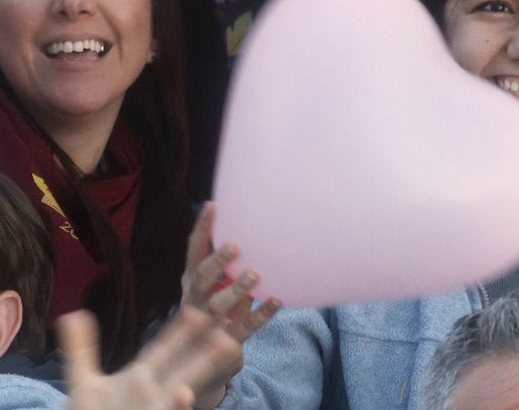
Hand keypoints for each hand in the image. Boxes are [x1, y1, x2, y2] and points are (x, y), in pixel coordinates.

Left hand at [61, 307, 239, 409]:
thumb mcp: (84, 382)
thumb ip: (81, 349)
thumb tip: (71, 314)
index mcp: (140, 375)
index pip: (163, 348)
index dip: (179, 330)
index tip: (195, 309)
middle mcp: (154, 391)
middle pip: (184, 366)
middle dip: (204, 350)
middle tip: (226, 331)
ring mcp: (156, 407)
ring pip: (183, 389)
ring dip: (200, 375)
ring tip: (223, 357)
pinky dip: (176, 404)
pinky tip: (183, 396)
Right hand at [181, 203, 281, 408]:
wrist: (202, 363)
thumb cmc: (214, 310)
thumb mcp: (212, 287)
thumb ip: (223, 264)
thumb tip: (253, 223)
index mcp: (192, 283)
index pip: (193, 252)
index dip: (201, 229)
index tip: (212, 205)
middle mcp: (196, 301)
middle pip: (203, 279)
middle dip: (218, 262)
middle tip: (235, 245)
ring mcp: (210, 323)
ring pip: (221, 305)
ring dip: (237, 289)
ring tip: (255, 274)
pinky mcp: (229, 341)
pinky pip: (247, 326)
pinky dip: (263, 313)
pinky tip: (278, 299)